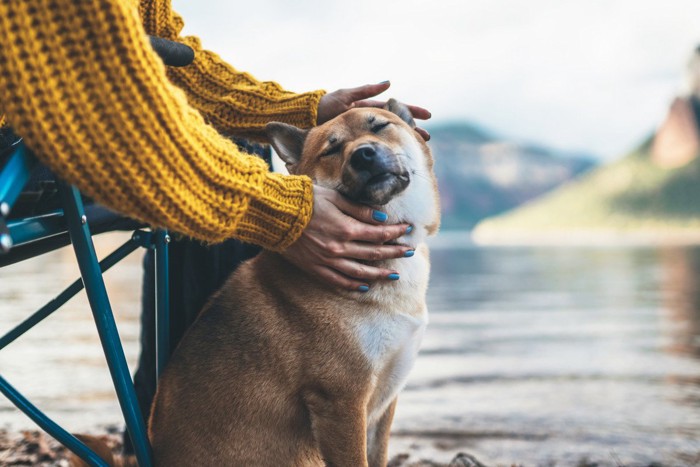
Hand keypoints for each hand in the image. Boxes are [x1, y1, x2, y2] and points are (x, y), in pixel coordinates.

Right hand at [283, 185, 413, 291]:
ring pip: (360, 272)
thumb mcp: (335, 198)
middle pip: (374, 253)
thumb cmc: (305, 200)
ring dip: (379, 274)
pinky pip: (338, 281)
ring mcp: (328, 261)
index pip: (379, 233)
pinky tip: (364, 286)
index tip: (408, 230)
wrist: (275, 214)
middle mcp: (340, 248)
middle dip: (394, 253)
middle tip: (409, 253)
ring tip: (394, 275)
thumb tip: (382, 217)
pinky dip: (353, 285)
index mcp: (346, 228)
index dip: (395, 232)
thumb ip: (360, 210)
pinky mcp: (315, 268)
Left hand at [317, 81, 431, 140]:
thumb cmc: (324, 106)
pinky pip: (375, 147)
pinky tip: (396, 157)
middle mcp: (368, 120)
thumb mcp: (345, 96)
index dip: (412, 111)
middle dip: (412, 129)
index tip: (428, 116)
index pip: (395, 108)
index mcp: (368, 107)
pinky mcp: (355, 143)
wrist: (306, 120)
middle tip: (427, 137)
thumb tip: (389, 82)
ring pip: (388, 136)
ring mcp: (363, 132)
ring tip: (416, 148)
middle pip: (395, 124)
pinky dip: (387, 151)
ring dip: (402, 141)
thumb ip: (366, 90)